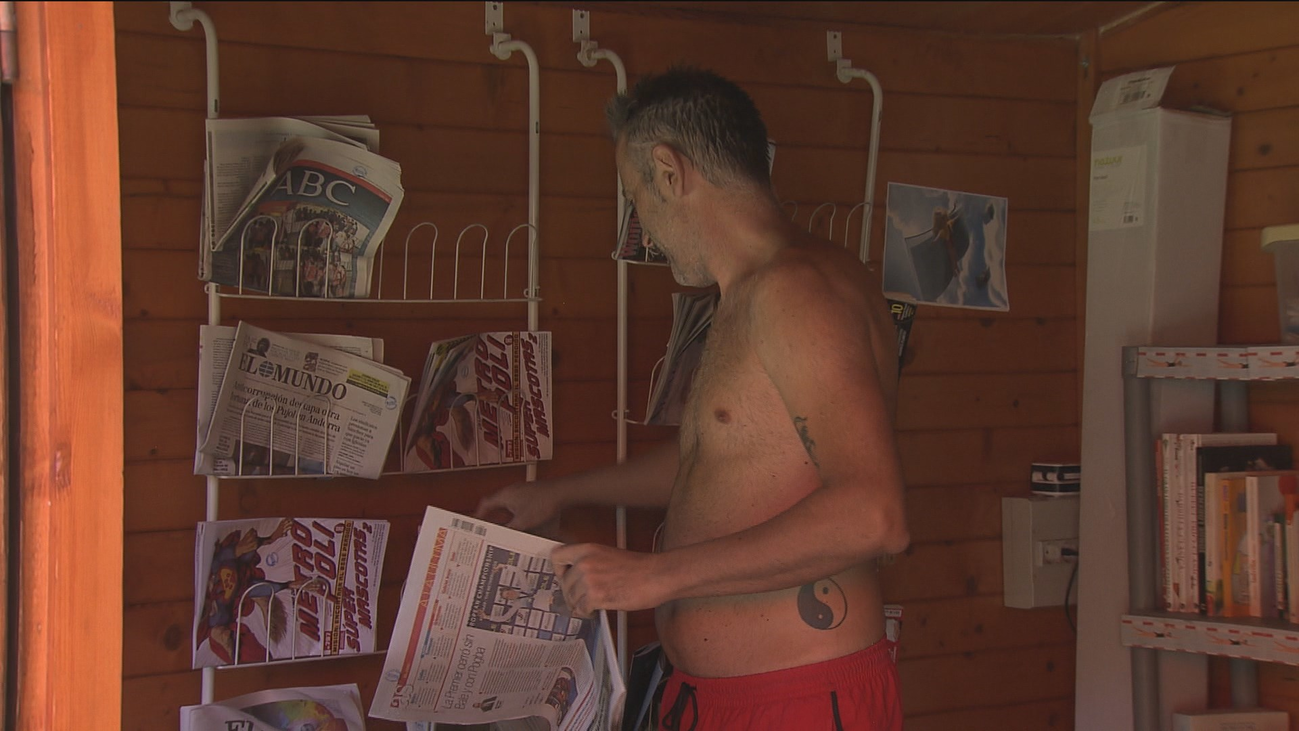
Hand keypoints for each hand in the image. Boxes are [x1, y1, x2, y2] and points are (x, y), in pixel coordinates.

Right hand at [475, 480, 562, 530]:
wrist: (562, 492)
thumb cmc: (542, 503)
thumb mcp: (522, 522)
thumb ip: (509, 529)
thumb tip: (500, 537)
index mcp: (505, 495)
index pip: (486, 504)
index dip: (479, 514)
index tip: (476, 524)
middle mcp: (512, 492)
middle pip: (497, 506)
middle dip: (493, 518)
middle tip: (490, 529)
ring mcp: (522, 492)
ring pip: (509, 507)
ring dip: (507, 518)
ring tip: (506, 530)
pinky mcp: (532, 494)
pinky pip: (520, 507)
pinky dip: (518, 516)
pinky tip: (524, 526)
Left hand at [551, 543, 670, 615]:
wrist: (657, 575)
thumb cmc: (639, 567)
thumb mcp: (608, 555)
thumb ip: (590, 562)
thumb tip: (577, 576)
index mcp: (587, 549)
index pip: (557, 557)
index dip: (559, 570)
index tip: (566, 577)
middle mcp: (584, 562)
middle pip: (564, 583)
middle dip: (571, 593)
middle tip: (581, 598)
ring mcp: (589, 580)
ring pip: (572, 599)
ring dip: (580, 605)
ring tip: (591, 605)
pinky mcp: (597, 596)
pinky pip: (581, 609)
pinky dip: (588, 612)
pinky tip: (597, 610)